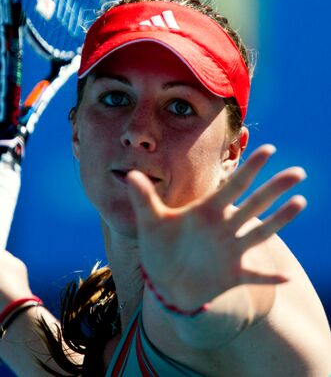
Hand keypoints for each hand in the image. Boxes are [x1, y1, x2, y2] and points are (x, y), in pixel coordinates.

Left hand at [126, 144, 306, 311]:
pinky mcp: (233, 274)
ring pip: (261, 232)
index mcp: (207, 211)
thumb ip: (144, 198)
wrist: (165, 280)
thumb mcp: (150, 222)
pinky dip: (269, 277)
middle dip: (274, 188)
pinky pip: (255, 276)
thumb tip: (129, 173)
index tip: (269, 149)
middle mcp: (224, 227)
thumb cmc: (160, 247)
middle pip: (254, 203)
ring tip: (300, 202)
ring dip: (280, 219)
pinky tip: (286, 276)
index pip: (232, 185)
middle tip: (298, 172)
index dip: (250, 168)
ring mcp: (231, 250)